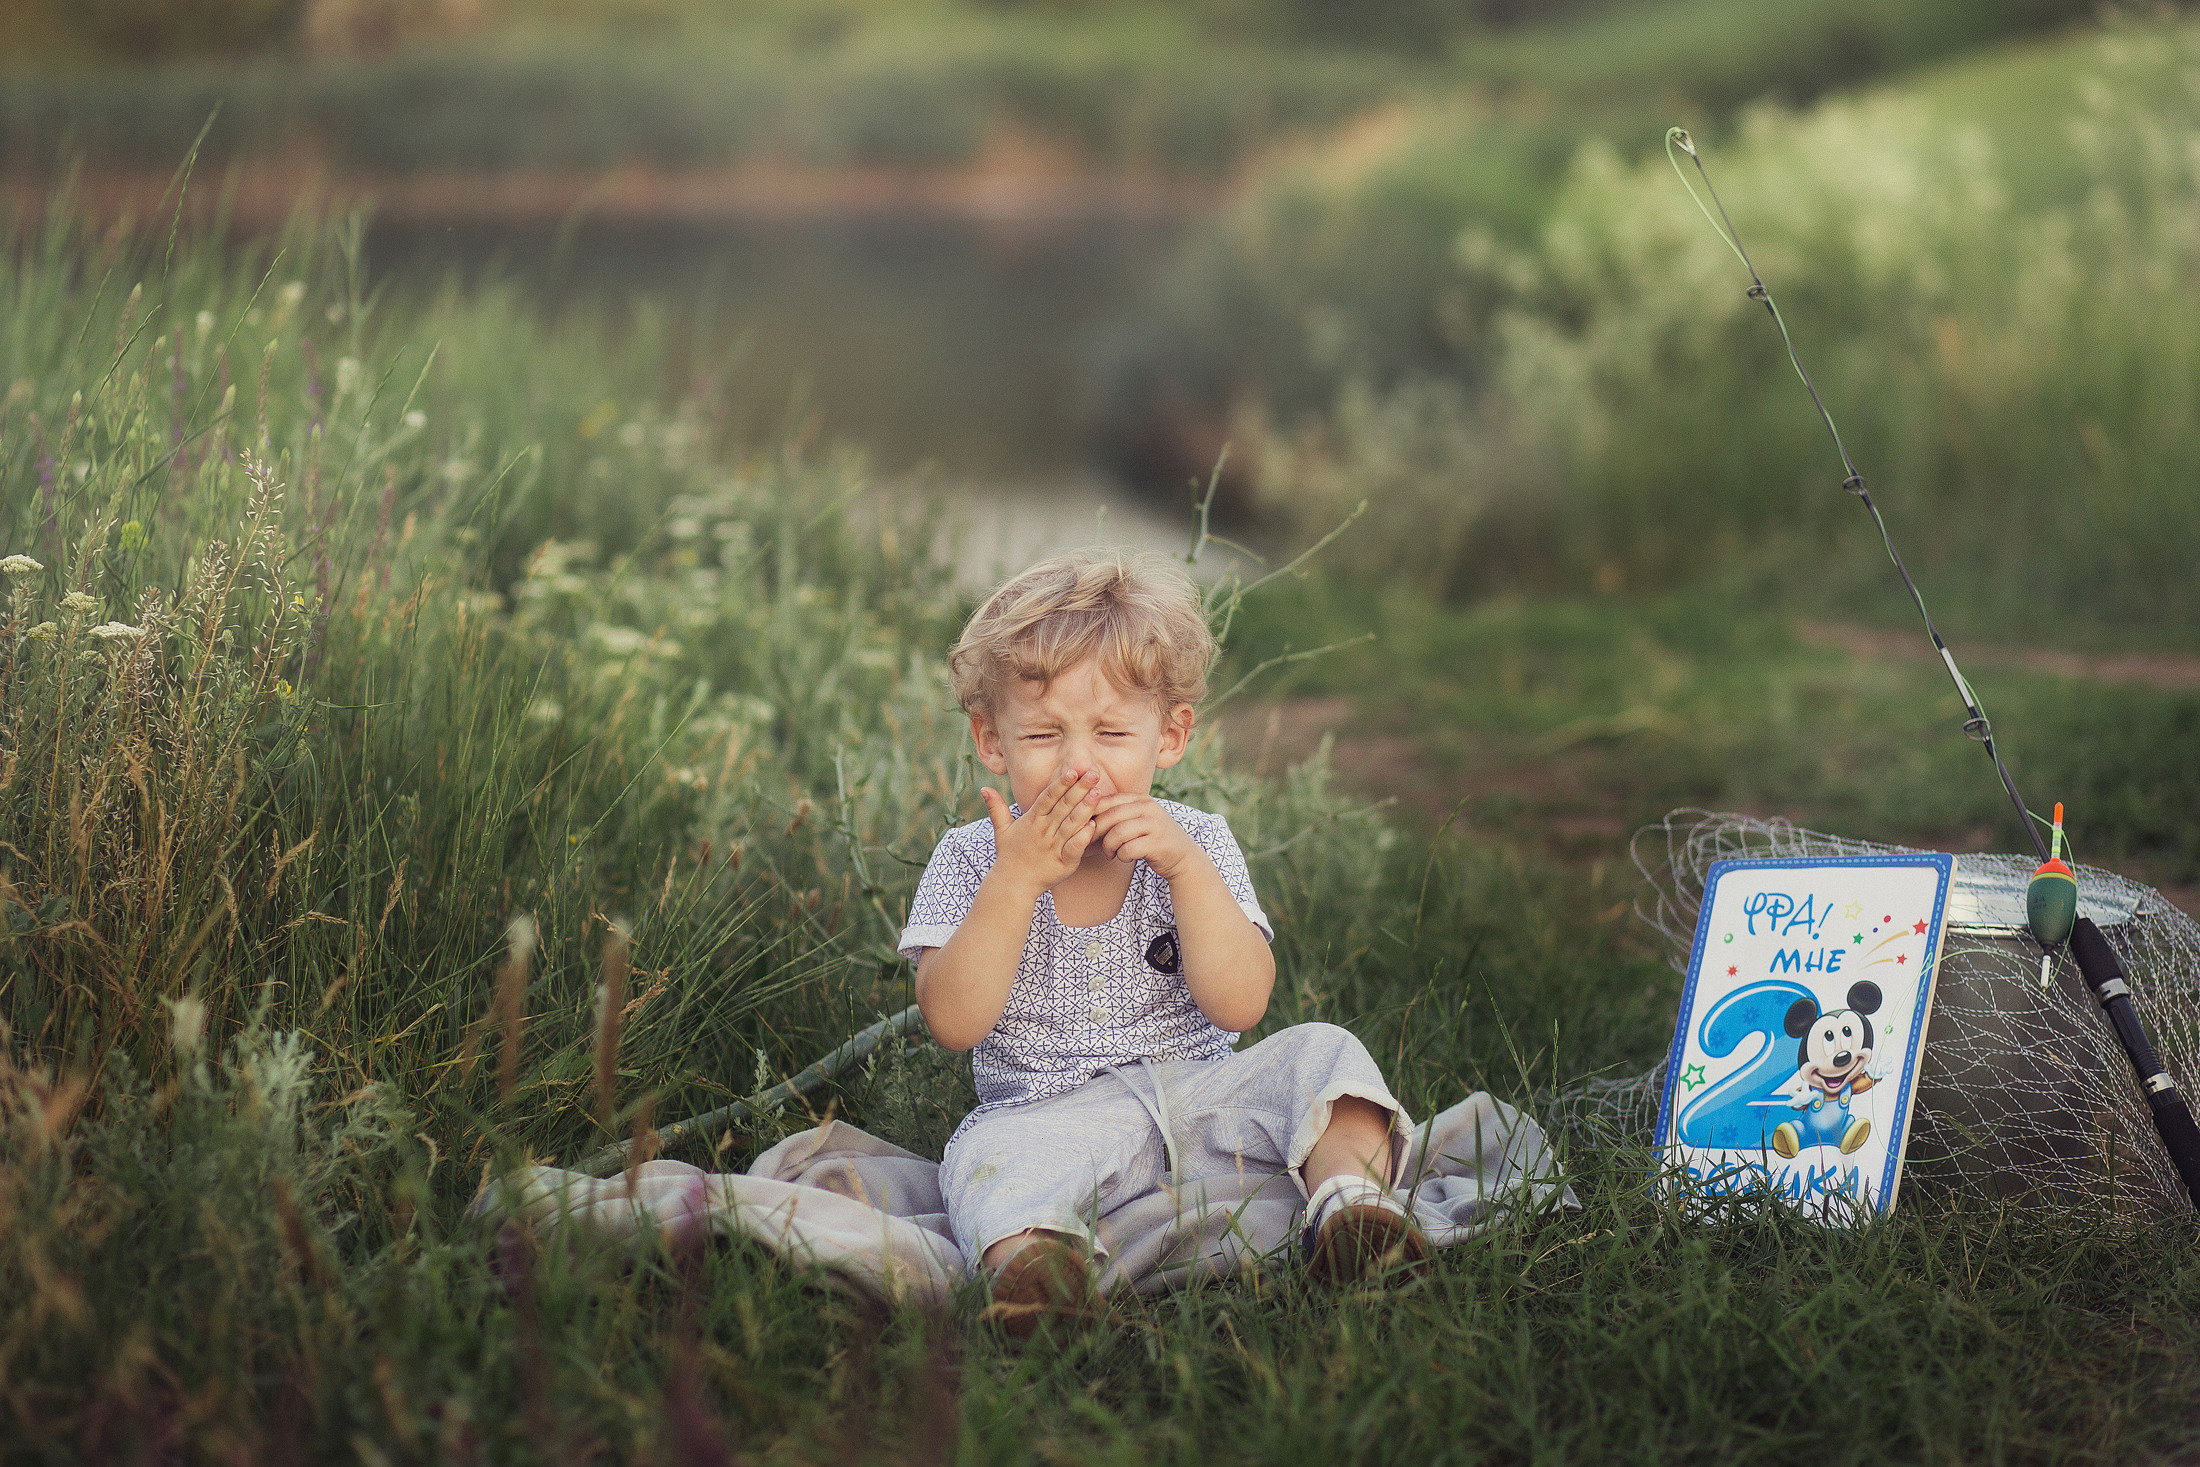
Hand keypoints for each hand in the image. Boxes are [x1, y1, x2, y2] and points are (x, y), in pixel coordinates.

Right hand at [981, 769, 1100, 894]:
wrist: (1012, 885)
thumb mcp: (1001, 830)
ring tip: (1098, 792)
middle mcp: (1043, 831)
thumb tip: (984, 788)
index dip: (1060, 784)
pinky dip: (1082, 838)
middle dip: (1079, 789)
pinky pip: (1073, 848)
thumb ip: (996, 808)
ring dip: (1085, 808)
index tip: (1072, 770)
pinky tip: (1093, 825)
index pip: (1048, 798)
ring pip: (1071, 824)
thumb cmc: (1009, 855)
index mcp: (1032, 821)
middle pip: (1063, 807)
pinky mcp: (1062, 864)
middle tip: (1093, 773)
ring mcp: (1053, 847)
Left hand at [1089, 794, 1201, 880]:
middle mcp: (1149, 808)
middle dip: (1096, 832)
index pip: (1108, 800)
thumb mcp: (1138, 820)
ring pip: (1118, 833)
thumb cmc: (1152, 839)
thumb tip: (1083, 815)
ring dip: (1108, 846)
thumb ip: (1118, 814)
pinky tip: (1124, 857)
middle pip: (1111, 816)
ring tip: (1110, 853)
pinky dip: (1121, 855)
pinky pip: (1129, 849)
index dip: (1091, 814)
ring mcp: (1155, 825)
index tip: (1083, 828)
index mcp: (1141, 799)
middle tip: (1092, 844)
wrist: (1183, 857)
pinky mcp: (1158, 844)